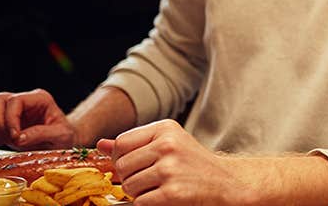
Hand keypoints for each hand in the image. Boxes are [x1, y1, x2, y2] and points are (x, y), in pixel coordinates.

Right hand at [0, 89, 77, 149]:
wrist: (62, 141)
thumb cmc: (65, 136)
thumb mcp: (61, 136)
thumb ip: (41, 134)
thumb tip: (19, 137)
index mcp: (39, 98)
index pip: (15, 101)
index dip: (10, 119)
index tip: (15, 136)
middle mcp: (23, 101)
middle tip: (9, 137)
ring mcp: (10, 110)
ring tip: (6, 139)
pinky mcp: (2, 122)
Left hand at [98, 119, 254, 205]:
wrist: (227, 183)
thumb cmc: (194, 164)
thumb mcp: (169, 145)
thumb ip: (135, 145)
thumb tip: (100, 145)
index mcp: (165, 129)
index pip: (121, 144)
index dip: (123, 159)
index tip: (140, 165)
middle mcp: (168, 145)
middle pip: (121, 167)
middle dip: (131, 178)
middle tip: (152, 179)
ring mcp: (170, 169)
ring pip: (128, 187)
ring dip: (140, 194)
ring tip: (161, 187)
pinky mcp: (172, 193)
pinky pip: (140, 203)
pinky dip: (149, 204)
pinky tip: (165, 197)